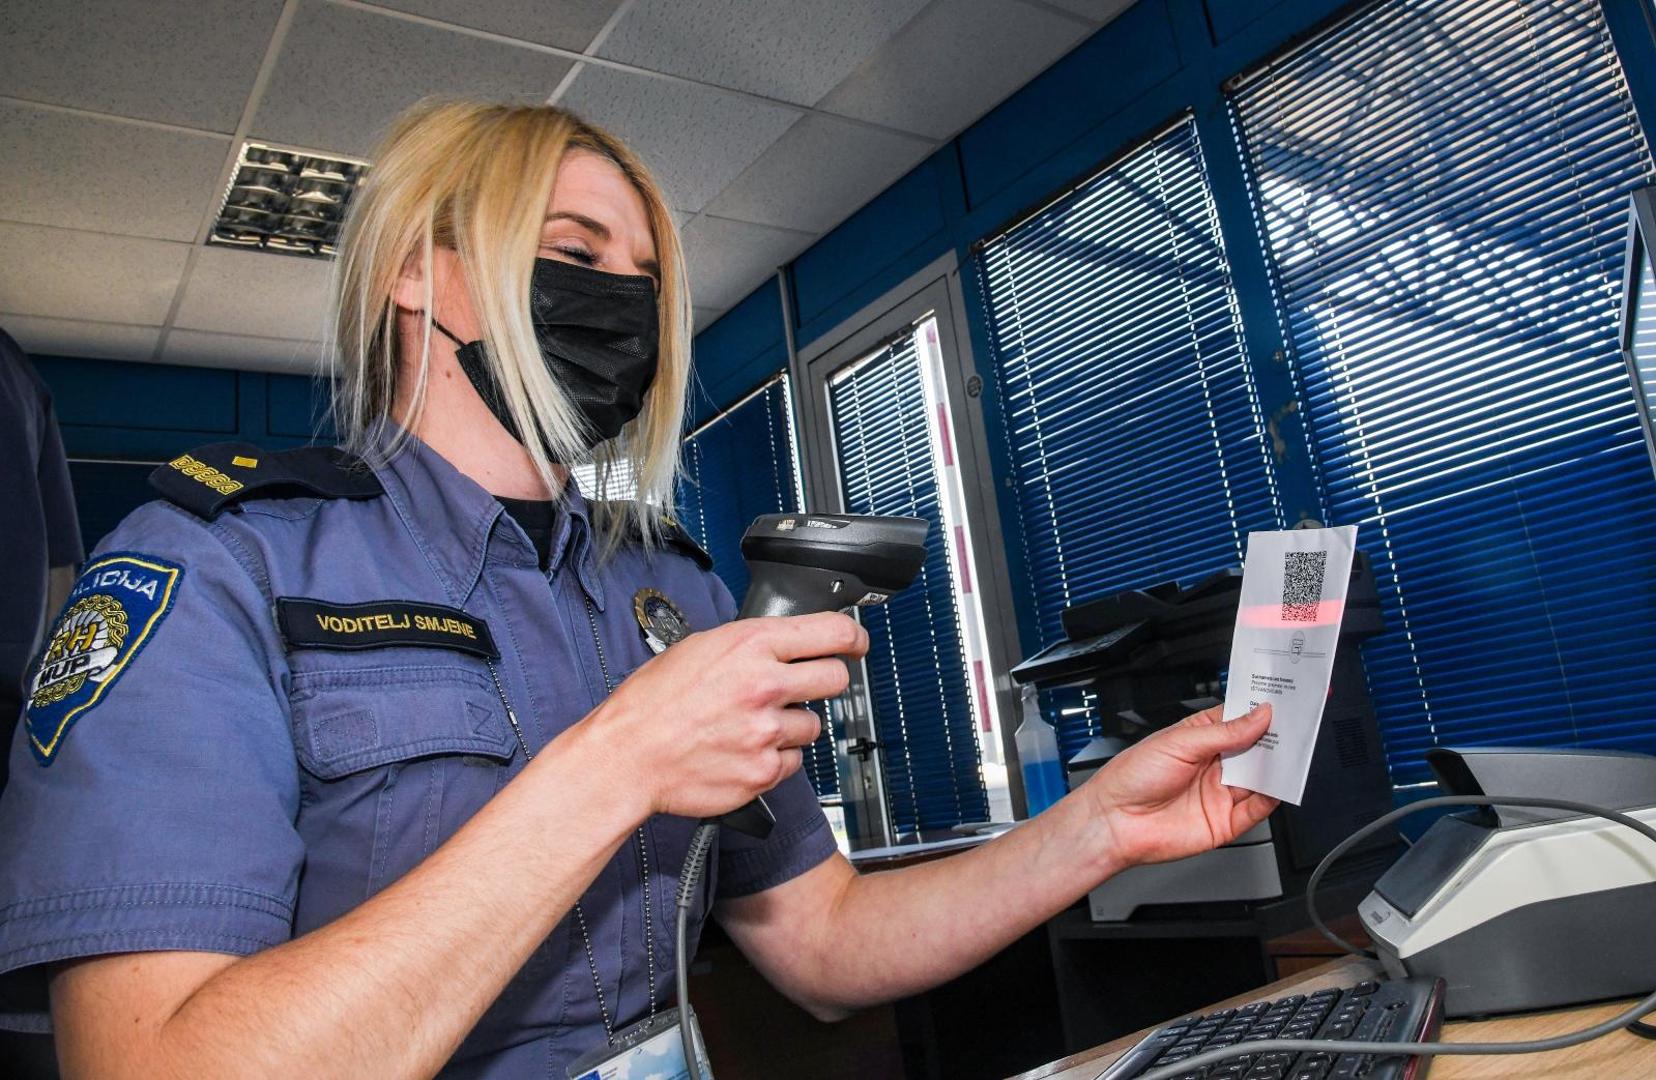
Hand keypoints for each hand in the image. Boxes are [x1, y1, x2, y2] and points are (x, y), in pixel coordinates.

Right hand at [586, 612, 867, 818]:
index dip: (852, 638)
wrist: (627, 756)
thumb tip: (785, 643)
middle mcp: (765, 685)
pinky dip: (774, 758)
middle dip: (823, 682)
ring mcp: (767, 731)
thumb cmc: (652, 703)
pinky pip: (792, 761)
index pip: (833, 632)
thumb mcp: (699, 648)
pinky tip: (742, 750)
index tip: (855, 644)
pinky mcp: (764, 771)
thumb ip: (749, 645)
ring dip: (792, 725)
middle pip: (836, 679)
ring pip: (813, 725)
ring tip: (750, 725)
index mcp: (751, 645)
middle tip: (800, 688)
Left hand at [1082, 704, 1279, 869]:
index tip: (1281, 702)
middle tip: (1293, 729)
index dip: (1259, 712)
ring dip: (1275, 769)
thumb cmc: (1131, 777)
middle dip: (1273, 740)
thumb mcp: (1178, 743)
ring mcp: (1219, 793)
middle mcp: (1212, 765)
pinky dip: (1270, 800)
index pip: (1238, 721)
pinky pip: (1255, 811)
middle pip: (1254, 750)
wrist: (1114, 822)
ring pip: (1259, 779)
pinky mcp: (1224, 822)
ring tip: (1290, 756)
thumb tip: (1258, 715)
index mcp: (1199, 738)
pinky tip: (1276, 788)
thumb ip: (1224, 732)